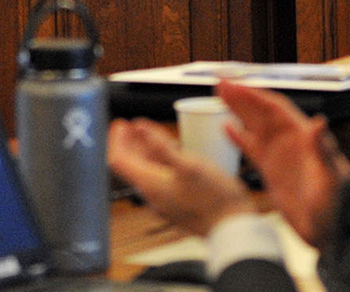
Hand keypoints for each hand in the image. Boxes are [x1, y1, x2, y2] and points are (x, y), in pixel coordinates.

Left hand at [107, 119, 253, 237]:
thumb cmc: (214, 198)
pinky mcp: (177, 200)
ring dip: (145, 150)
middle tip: (132, 126)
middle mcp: (153, 194)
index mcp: (150, 184)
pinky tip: (172, 151)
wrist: (232, 226)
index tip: (120, 123)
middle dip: (130, 143)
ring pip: (148, 170)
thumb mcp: (189, 164)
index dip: (117, 139)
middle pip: (132, 165)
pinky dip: (160, 160)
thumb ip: (161, 145)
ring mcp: (165, 199)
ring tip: (149, 132)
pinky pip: (162, 176)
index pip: (119, 160)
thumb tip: (139, 127)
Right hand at [218, 81, 349, 246]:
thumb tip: (319, 123)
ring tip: (220, 96)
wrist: (334, 230)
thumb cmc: (338, 202)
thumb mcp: (331, 176)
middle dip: (242, 97)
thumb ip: (323, 150)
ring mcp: (280, 157)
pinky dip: (239, 138)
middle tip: (220, 84)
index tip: (236, 85)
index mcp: (303, 137)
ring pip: (255, 127)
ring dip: (238, 111)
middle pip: (261, 113)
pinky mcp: (272, 173)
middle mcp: (290, 142)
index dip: (255, 95)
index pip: (275, 109)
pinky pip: (252, 150)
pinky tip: (226, 128)